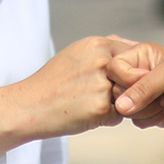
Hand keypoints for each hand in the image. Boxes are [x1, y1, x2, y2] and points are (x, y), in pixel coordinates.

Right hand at [0, 35, 133, 159]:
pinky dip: (104, 119)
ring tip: (86, 103)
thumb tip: (134, 45)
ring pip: (128, 98)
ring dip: (113, 104)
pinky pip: (117, 116)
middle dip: (121, 88)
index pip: (132, 55)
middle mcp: (102, 61)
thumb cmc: (53, 82)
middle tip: (93, 93)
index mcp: (96, 44)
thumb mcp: (76, 53)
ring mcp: (102, 84)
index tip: (104, 79)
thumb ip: (105, 49)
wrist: (29, 106)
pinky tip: (83, 114)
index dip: (123, 71)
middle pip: (133, 78)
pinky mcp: (100, 108)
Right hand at [109, 43, 163, 132]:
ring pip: (124, 108)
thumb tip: (120, 106)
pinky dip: (152, 118)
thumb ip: (143, 87)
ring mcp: (140, 94)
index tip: (147, 79)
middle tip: (163, 92)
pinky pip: (135, 120)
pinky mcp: (145, 112)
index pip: (114, 67)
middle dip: (141, 96)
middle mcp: (137, 73)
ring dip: (149, 109)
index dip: (127, 78)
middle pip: (116, 90)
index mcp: (139, 55)